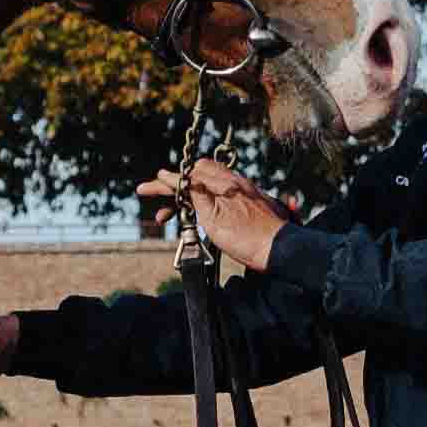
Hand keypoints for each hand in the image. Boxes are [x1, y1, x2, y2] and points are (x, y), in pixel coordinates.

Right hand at [140, 160, 298, 276]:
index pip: (187, 177)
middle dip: (174, 191)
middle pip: (196, 178)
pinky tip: (200, 215)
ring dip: (187, 199)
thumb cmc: (247, 237)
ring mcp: (243, 192)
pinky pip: (219, 195)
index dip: (165, 182)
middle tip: (158, 208)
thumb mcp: (213, 217)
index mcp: (223, 183)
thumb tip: (181, 176)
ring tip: (173, 217)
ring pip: (207, 188)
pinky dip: (203, 203)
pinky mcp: (249, 203)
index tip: (147, 188)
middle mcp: (233, 183)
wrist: (279, 251)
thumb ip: (195, 194)